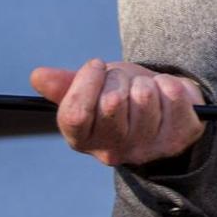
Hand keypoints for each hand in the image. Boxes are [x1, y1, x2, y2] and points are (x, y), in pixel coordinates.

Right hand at [30, 59, 205, 168]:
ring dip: (145, 81)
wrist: (165, 109)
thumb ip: (65, 85)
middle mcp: (112, 151)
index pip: (75, 114)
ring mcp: (146, 148)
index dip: (87, 81)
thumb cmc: (122, 95)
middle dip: (119, 78)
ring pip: (144, 95)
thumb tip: (38, 76)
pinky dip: (170, 83)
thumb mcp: (91, 88)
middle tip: (124, 83)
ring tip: (146, 91)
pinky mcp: (178, 138)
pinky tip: (166, 94)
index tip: (96, 65)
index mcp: (82, 140)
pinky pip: (173, 94)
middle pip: (112, 101)